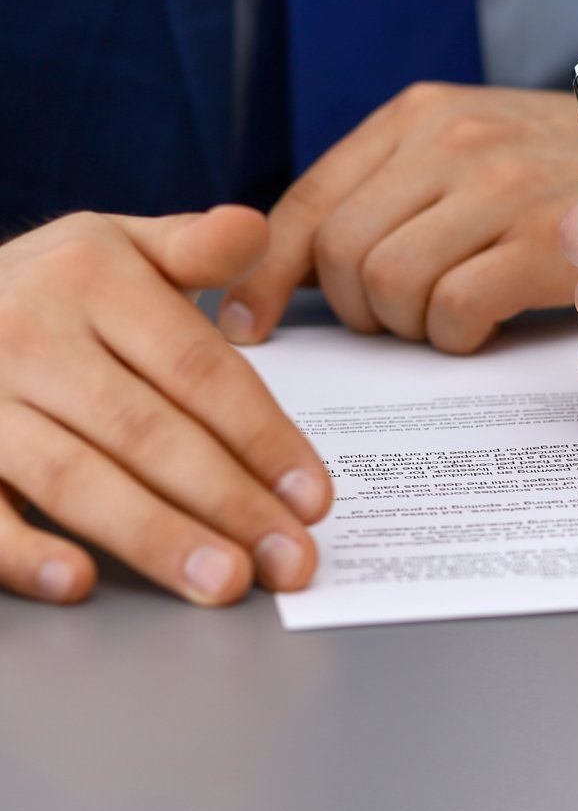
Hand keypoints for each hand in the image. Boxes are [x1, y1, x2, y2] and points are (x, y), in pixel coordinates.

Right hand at [0, 208, 331, 604]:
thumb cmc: (47, 289)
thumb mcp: (115, 249)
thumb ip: (192, 249)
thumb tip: (252, 229)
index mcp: (90, 278)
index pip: (198, 371)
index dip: (263, 438)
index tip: (314, 498)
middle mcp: (26, 331)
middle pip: (147, 431)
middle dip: (229, 503)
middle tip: (290, 561)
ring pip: (72, 475)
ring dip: (153, 535)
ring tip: (223, 581)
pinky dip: (24, 550)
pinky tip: (80, 581)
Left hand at [223, 83, 577, 353]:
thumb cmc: (554, 170)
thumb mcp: (463, 149)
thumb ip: (389, 191)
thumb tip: (287, 269)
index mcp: (416, 116)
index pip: (308, 201)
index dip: (268, 275)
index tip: (247, 326)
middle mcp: (450, 141)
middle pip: (342, 255)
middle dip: (358, 310)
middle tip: (396, 323)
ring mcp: (498, 189)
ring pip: (392, 287)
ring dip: (409, 326)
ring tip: (445, 320)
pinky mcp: (543, 242)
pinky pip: (455, 311)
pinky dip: (457, 336)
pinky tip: (484, 325)